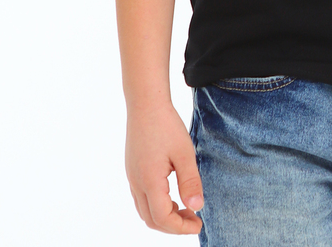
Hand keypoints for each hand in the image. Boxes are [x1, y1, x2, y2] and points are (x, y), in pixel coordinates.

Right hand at [125, 103, 203, 234]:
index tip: (199, 223)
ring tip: (185, 207)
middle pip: (151, 220)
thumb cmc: (166, 125)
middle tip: (194, 218)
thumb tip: (197, 207)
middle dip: (173, 226)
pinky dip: (157, 205)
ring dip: (164, 216)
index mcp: (149, 181)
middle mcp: (136, 183)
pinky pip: (141, 198)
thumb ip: (190, 181)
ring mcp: (132, 177)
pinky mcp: (132, 170)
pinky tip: (172, 194)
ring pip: (144, 211)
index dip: (181, 227)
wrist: (146, 103)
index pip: (163, 218)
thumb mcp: (184, 153)